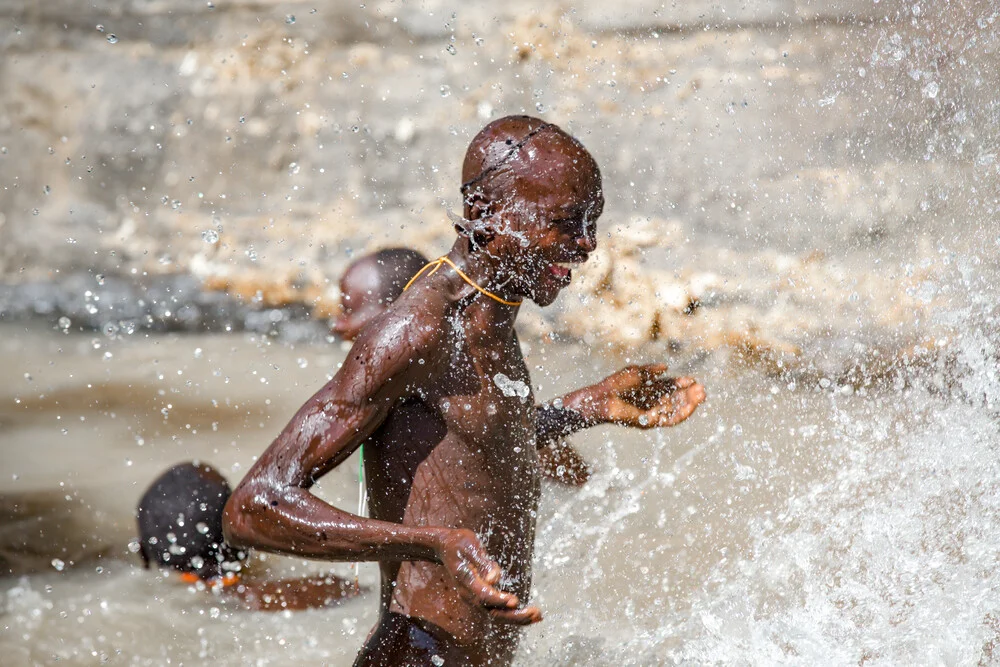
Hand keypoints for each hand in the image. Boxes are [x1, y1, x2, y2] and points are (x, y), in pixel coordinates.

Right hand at [434, 528, 542, 624]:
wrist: (445, 547)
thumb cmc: (458, 543)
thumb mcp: (469, 545)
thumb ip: (482, 562)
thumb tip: (495, 578)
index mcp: (465, 580)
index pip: (483, 595)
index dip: (499, 599)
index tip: (515, 601)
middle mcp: (469, 594)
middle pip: (492, 612)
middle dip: (514, 615)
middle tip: (535, 613)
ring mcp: (474, 598)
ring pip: (496, 615)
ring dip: (517, 618)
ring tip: (538, 615)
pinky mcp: (481, 598)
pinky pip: (497, 610)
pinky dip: (513, 614)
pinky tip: (530, 614)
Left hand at [572, 363, 705, 428]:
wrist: (602, 398)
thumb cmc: (616, 384)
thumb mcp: (636, 373)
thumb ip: (651, 371)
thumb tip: (666, 367)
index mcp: (650, 390)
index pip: (671, 388)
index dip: (682, 384)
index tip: (693, 380)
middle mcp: (653, 402)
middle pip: (676, 399)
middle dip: (690, 394)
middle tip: (702, 389)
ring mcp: (652, 412)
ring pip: (676, 410)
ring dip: (689, 404)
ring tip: (700, 396)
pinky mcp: (650, 422)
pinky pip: (669, 420)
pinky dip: (681, 413)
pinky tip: (690, 406)